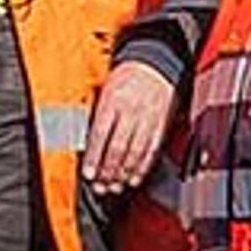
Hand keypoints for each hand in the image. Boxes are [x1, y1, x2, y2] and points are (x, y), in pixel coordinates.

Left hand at [81, 55, 178, 194]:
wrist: (155, 64)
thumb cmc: (125, 78)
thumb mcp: (105, 90)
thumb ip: (97, 116)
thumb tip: (88, 146)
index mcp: (112, 100)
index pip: (101, 134)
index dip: (94, 157)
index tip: (89, 174)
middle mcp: (131, 110)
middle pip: (119, 147)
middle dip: (109, 171)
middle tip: (101, 187)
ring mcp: (148, 118)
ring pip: (136, 152)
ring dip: (125, 174)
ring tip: (116, 186)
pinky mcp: (162, 125)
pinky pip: (152, 150)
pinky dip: (143, 167)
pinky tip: (135, 178)